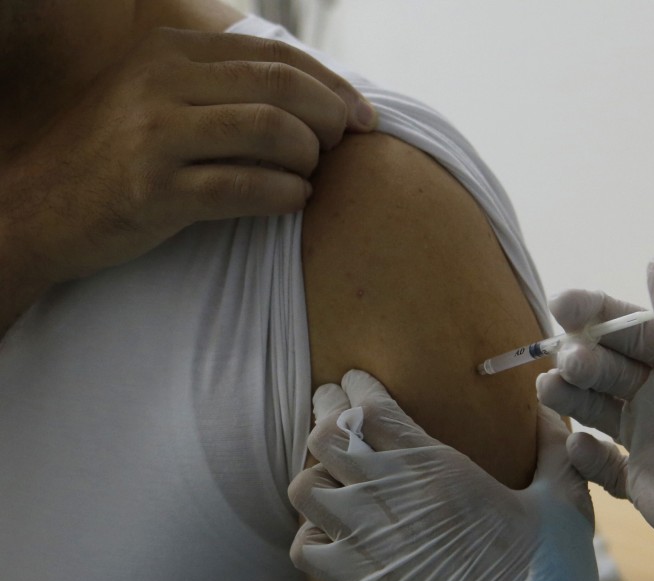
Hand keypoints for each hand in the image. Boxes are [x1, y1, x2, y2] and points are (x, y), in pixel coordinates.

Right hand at [0, 28, 375, 289]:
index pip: (275, 55)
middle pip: (280, 85)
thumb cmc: (121, 157)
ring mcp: (154, 135)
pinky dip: (286, 194)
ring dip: (309, 157)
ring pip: (270, 130)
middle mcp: (161, 83)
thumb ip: (224, 87)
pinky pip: (246, 186)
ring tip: (309, 175)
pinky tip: (293, 200)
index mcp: (170, 52)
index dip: (332, 84)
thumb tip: (318, 95)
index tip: (363, 115)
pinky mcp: (154, 190)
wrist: (42, 207)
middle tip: (343, 145)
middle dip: (330, 116)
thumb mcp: (161, 99)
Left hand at [289, 371, 602, 580]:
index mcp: (439, 469)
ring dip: (317, 472)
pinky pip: (304, 544)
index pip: (371, 409)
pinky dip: (311, 530)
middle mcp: (391, 497)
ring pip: (304, 485)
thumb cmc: (546, 576)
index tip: (357, 379)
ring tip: (337, 470)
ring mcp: (365, 542)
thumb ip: (553, 448)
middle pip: (324, 434)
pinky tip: (336, 527)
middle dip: (327, 413)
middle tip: (336, 408)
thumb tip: (548, 410)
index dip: (357, 387)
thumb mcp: (565, 502)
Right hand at [538, 253, 653, 580]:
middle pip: (608, 363)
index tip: (562, 302)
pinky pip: (601, 466)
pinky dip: (586, 456)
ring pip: (596, 408)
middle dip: (582, 355)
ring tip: (551, 390)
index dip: (598, 311)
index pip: (638, 325)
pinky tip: (582, 447)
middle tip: (571, 361)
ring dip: (571, 397)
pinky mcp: (644, 484)